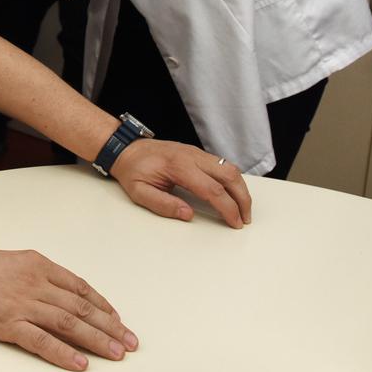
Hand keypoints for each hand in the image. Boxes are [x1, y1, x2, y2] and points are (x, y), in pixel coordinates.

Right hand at [0, 240, 137, 371]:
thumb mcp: (6, 261)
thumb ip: (33, 274)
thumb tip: (58, 291)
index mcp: (35, 263)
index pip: (79, 286)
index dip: (103, 305)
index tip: (118, 320)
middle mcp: (32, 281)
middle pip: (81, 307)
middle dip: (110, 326)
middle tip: (129, 342)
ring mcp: (20, 302)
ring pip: (69, 324)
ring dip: (97, 340)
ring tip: (116, 354)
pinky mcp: (5, 323)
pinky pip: (41, 341)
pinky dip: (63, 354)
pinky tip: (80, 364)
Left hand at [110, 139, 252, 228]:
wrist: (127, 149)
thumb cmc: (133, 169)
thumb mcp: (139, 192)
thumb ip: (163, 204)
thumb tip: (188, 214)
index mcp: (178, 166)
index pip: (212, 189)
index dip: (227, 208)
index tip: (234, 222)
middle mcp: (192, 156)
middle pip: (229, 174)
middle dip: (242, 198)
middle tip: (245, 218)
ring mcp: (196, 152)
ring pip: (230, 167)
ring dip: (241, 188)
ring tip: (242, 209)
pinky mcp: (197, 153)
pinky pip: (222, 164)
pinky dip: (233, 180)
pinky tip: (233, 193)